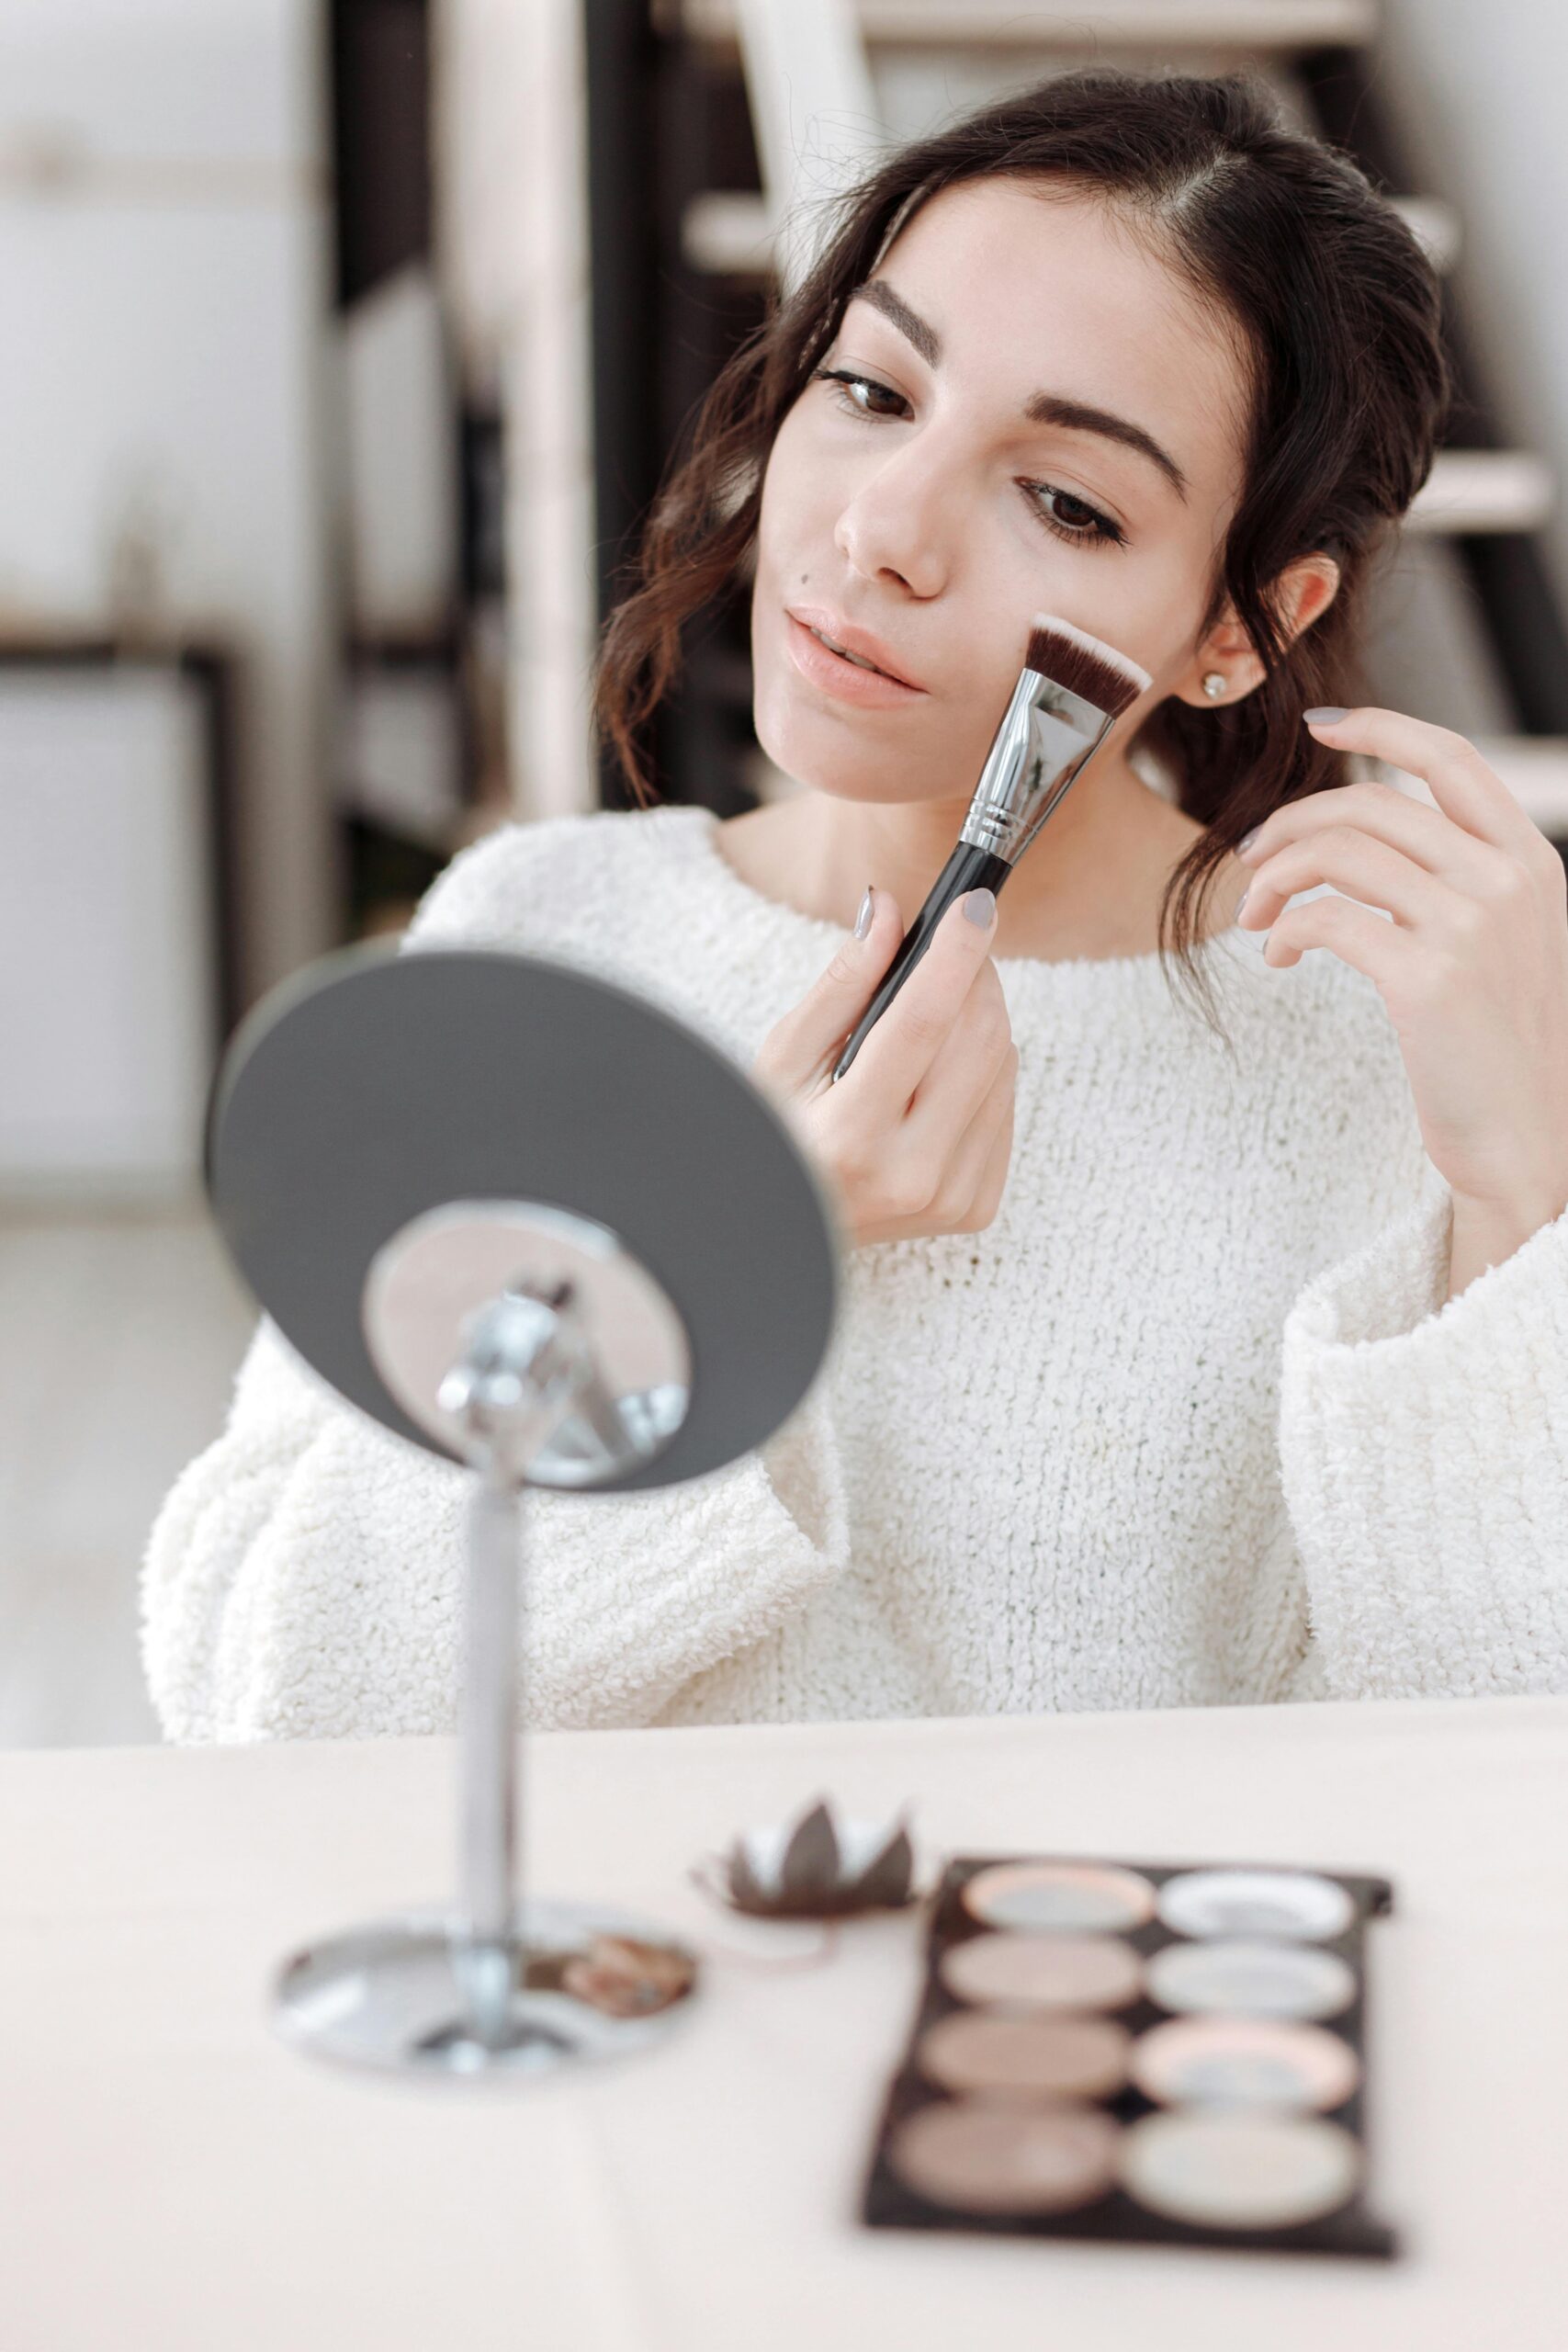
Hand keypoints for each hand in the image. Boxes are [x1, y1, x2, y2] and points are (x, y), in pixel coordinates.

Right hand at [751, 886, 1017, 1248]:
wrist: (783, 1232)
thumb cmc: (774, 1138)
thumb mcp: (783, 1059)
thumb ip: (841, 984)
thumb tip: (888, 912)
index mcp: (851, 1136)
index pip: (923, 1022)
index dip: (955, 952)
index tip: (974, 904)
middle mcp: (909, 1174)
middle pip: (978, 1039)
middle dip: (973, 975)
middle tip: (952, 947)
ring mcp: (950, 1197)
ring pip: (1003, 1066)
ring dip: (982, 1019)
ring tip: (937, 1012)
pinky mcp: (976, 1206)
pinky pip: (1007, 1105)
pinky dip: (985, 1069)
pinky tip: (943, 1071)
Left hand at [1236, 707, 1567, 1289]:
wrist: (1528, 1140)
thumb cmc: (1501, 1049)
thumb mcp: (1508, 941)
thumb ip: (1463, 880)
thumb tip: (1367, 836)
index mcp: (1530, 860)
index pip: (1451, 758)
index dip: (1380, 726)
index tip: (1320, 726)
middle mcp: (1505, 881)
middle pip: (1372, 805)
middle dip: (1293, 823)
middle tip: (1252, 861)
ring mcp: (1469, 926)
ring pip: (1338, 853)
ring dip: (1275, 878)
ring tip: (1256, 917)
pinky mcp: (1427, 979)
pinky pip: (1325, 919)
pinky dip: (1285, 930)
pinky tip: (1281, 957)